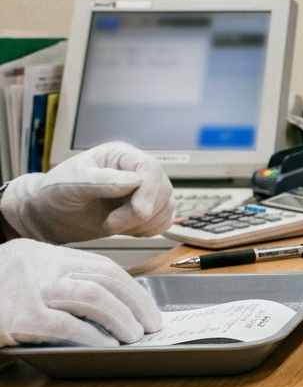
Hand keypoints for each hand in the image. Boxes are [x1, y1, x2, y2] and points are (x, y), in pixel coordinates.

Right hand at [0, 239, 161, 345]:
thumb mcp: (22, 278)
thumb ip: (56, 283)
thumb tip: (106, 307)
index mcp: (42, 253)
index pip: (101, 265)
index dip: (132, 287)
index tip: (147, 306)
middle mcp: (38, 265)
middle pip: (105, 279)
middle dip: (136, 303)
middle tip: (151, 324)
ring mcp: (28, 289)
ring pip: (94, 298)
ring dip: (122, 319)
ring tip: (135, 336)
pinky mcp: (19, 316)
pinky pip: (68, 325)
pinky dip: (94, 336)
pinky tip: (108, 345)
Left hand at [1, 142, 174, 243]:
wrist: (51, 217)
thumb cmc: (55, 194)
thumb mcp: (70, 184)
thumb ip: (100, 181)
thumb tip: (134, 181)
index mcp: (121, 156)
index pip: (151, 168)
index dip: (149, 191)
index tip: (138, 212)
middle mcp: (136, 171)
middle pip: (162, 190)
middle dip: (140, 213)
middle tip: (110, 223)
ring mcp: (144, 191)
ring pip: (165, 207)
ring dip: (143, 224)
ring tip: (112, 225)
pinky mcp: (147, 211)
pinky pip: (164, 221)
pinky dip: (149, 230)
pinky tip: (126, 229)